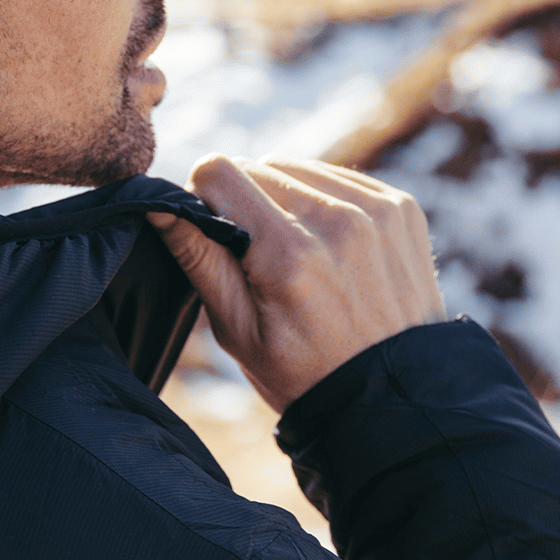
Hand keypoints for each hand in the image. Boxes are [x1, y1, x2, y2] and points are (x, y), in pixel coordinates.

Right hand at [149, 156, 446, 412]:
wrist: (392, 394)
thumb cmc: (303, 372)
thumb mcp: (237, 330)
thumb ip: (198, 258)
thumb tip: (158, 204)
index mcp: (287, 252)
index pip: (219, 172)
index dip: (204, 201)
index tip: (215, 237)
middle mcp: (336, 219)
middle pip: (257, 166)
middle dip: (244, 204)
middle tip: (257, 259)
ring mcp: (376, 209)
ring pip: (296, 168)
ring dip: (283, 199)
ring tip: (294, 255)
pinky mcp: (401, 206)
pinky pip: (338, 177)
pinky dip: (322, 202)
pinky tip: (326, 248)